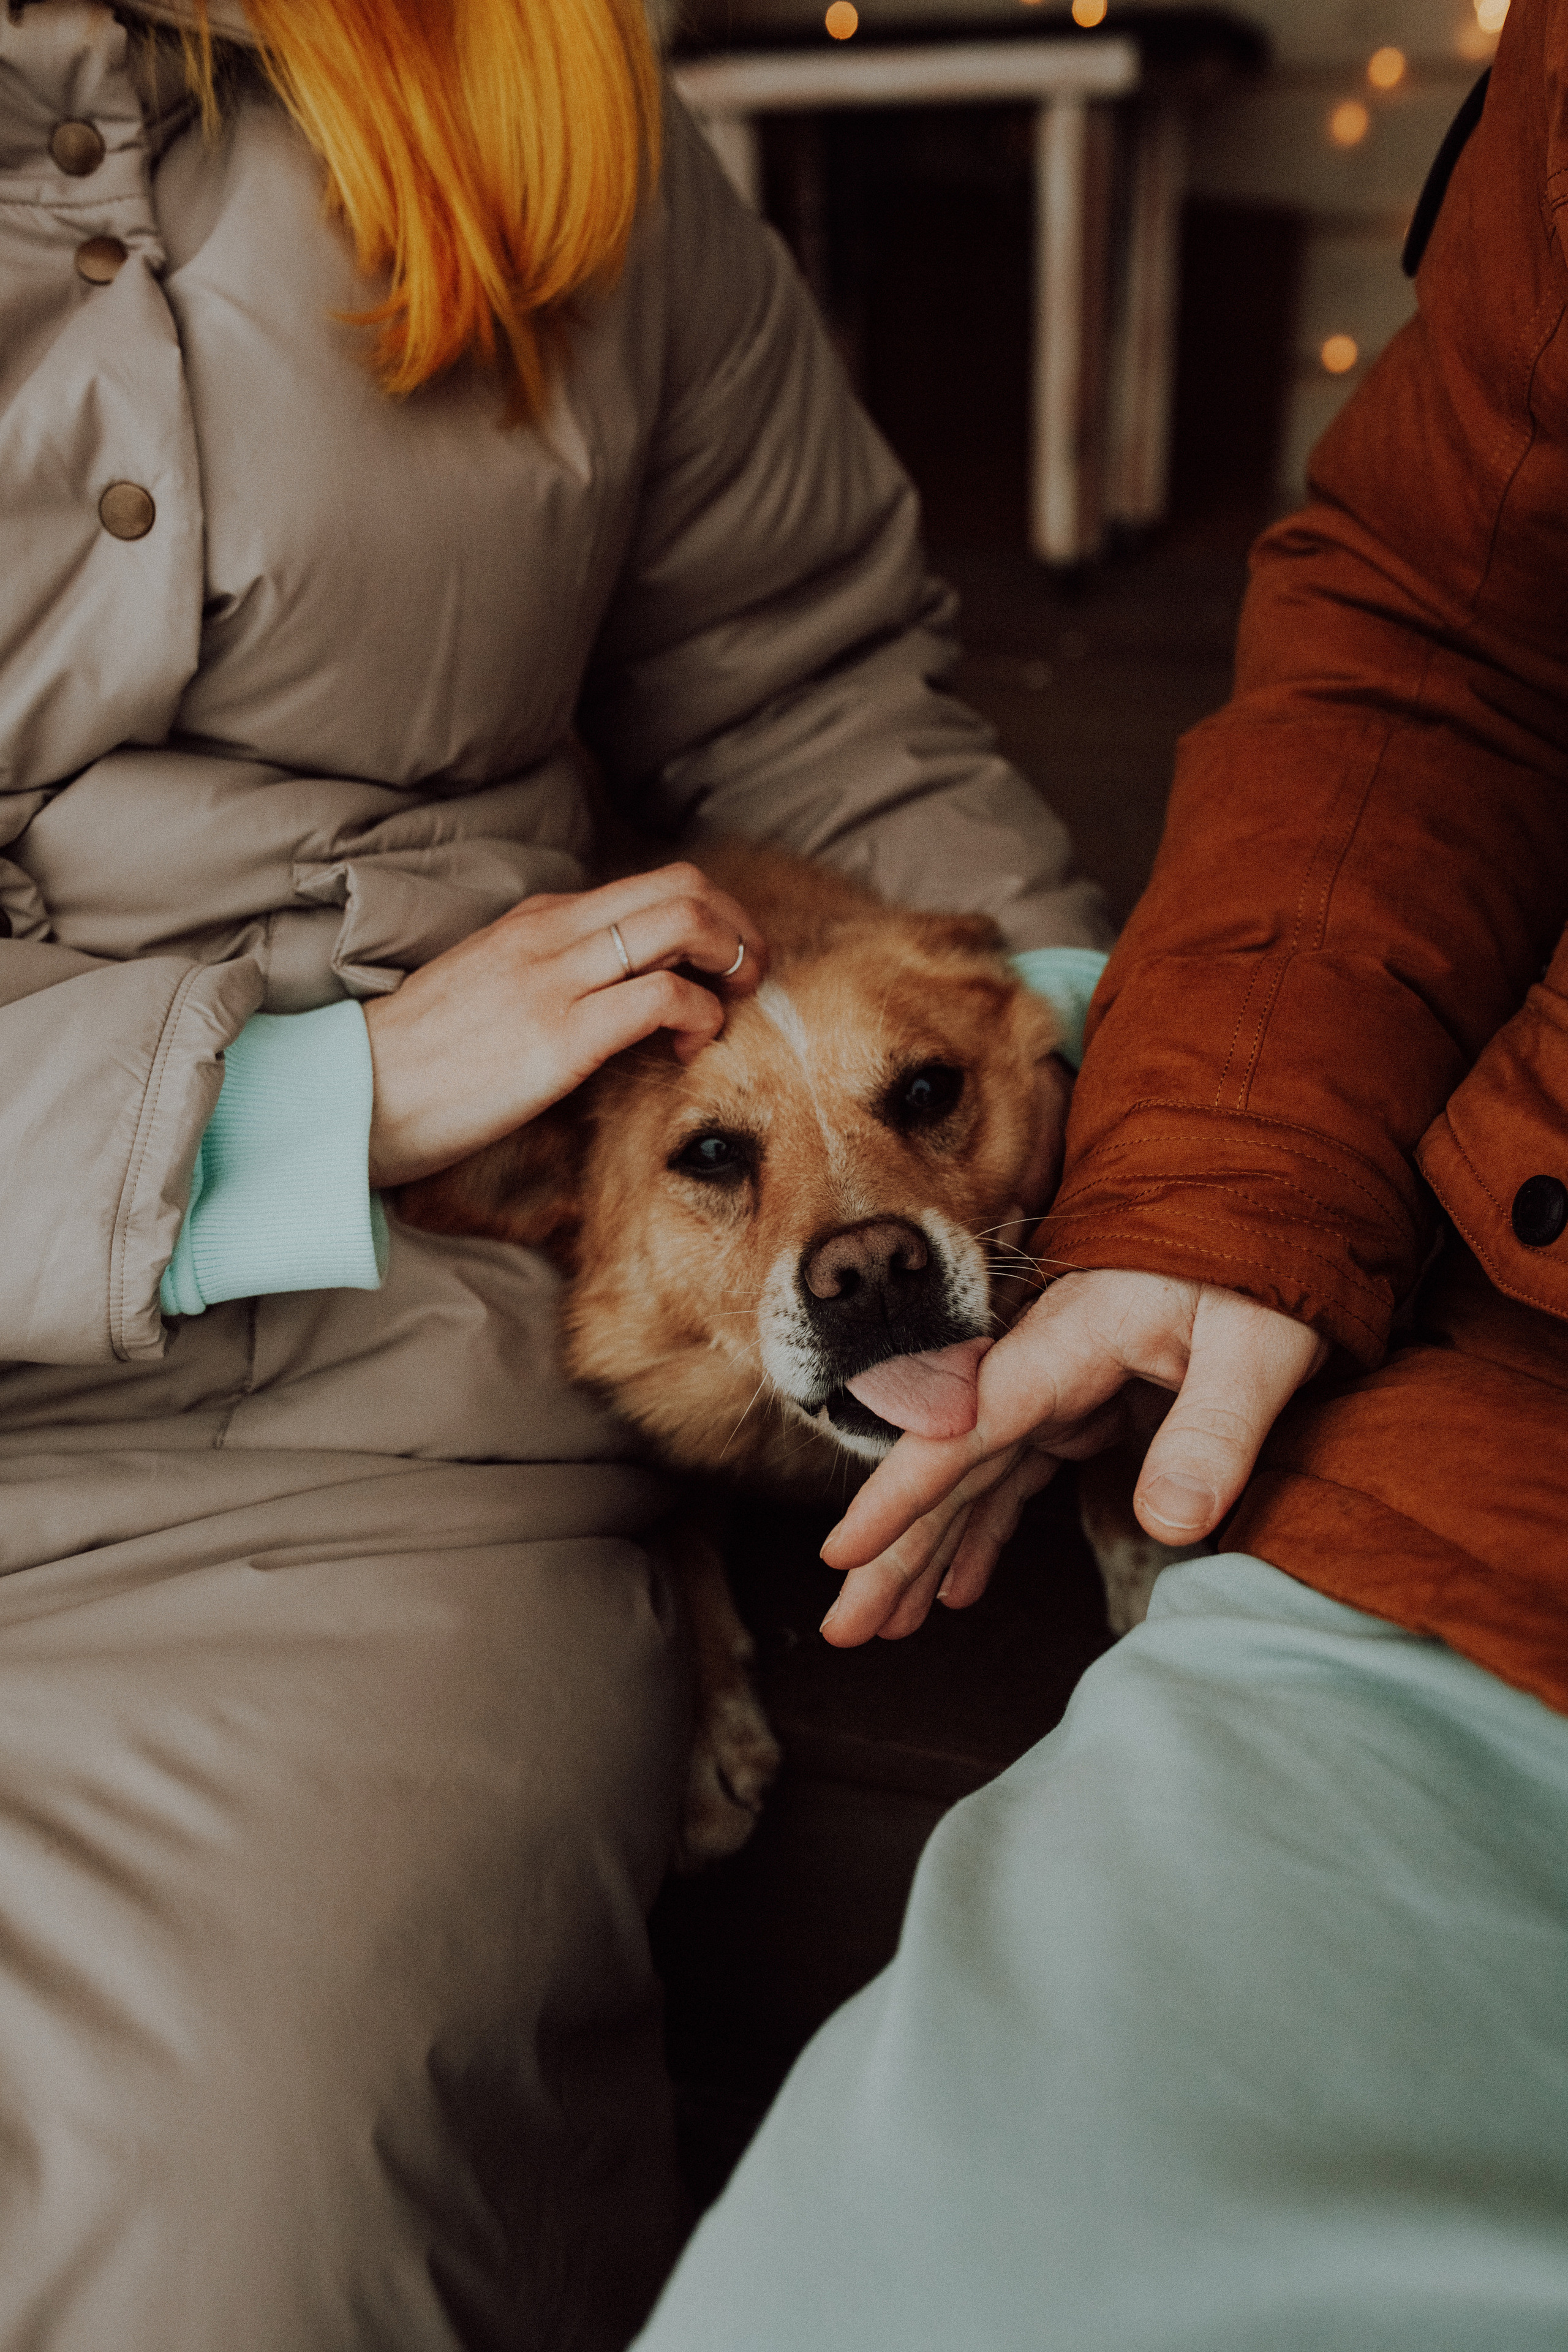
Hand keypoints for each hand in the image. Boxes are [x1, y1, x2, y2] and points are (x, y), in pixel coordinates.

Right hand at [363, 864, 766, 1186]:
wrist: (354, 1096)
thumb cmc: (423, 1061)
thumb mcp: (490, 993)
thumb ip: (551, 977)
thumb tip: (616, 994)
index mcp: (536, 921)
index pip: (649, 885)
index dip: (711, 916)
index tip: (726, 963)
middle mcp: (550, 934)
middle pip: (681, 886)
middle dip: (738, 927)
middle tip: (749, 978)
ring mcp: (555, 980)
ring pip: (681, 923)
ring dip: (731, 960)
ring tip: (730, 1008)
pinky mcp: (559, 1036)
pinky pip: (662, 997)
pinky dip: (699, 1016)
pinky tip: (687, 1050)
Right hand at [818, 1269, 1327, 1645]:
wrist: (1264, 1198)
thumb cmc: (1263, 1260)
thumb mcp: (1260, 1342)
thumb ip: (1215, 1429)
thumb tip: (1172, 1525)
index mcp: (1064, 1343)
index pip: (964, 1429)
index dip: (901, 1496)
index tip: (844, 1553)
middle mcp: (1040, 1367)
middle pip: (947, 1469)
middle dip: (891, 1552)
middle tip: (845, 1631)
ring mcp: (1055, 1390)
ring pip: (970, 1484)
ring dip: (925, 1555)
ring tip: (885, 1629)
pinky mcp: (1079, 1409)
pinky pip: (1012, 1481)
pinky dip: (980, 1534)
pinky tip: (956, 1589)